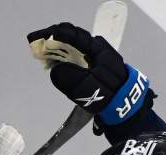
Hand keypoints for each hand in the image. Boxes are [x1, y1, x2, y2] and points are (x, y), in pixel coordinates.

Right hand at [26, 22, 153, 128]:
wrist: (127, 109)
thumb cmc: (108, 96)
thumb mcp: (87, 88)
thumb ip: (69, 78)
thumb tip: (55, 70)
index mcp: (98, 49)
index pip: (73, 35)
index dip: (54, 35)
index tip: (38, 38)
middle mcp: (98, 49)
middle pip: (73, 40)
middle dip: (54, 42)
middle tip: (38, 48)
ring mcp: (97, 58)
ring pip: (74, 48)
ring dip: (59, 51)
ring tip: (45, 57)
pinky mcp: (96, 68)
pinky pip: (77, 58)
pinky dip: (65, 59)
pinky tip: (56, 64)